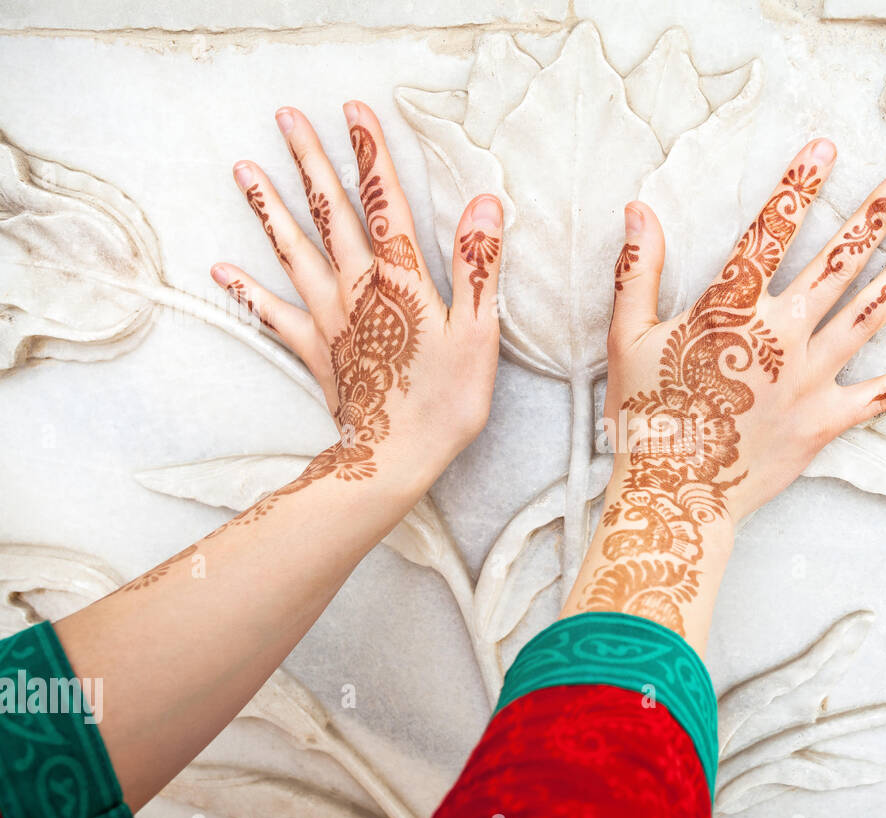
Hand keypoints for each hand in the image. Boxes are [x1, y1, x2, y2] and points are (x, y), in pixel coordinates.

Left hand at [211, 100, 501, 495]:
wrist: (395, 459)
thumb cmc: (445, 400)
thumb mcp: (479, 332)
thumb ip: (478, 264)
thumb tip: (484, 203)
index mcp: (402, 279)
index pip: (384, 203)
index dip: (370, 154)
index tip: (352, 110)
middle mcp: (358, 289)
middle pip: (329, 214)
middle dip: (309, 162)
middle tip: (284, 117)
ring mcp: (330, 319)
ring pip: (293, 252)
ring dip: (268, 208)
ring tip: (242, 169)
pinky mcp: (314, 351)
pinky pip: (274, 313)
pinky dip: (247, 290)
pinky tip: (222, 268)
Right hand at [567, 138, 885, 642]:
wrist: (675, 494)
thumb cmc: (646, 415)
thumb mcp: (628, 338)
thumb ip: (639, 271)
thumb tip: (638, 210)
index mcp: (730, 310)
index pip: (768, 233)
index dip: (797, 187)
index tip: (826, 147)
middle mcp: (780, 336)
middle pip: (836, 264)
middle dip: (874, 216)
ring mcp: (809, 379)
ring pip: (868, 316)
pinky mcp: (825, 422)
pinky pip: (880, 398)